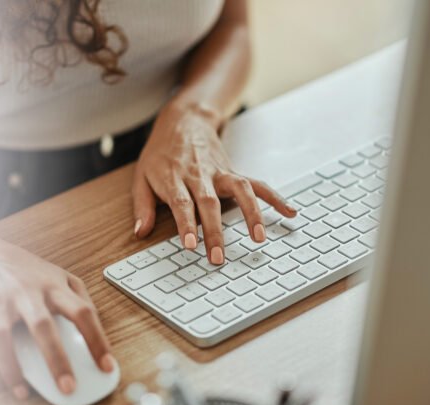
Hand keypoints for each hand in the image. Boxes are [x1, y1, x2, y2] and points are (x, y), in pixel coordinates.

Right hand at [0, 231, 114, 399]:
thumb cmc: (25, 270)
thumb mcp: (59, 273)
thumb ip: (80, 297)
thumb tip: (97, 329)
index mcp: (52, 286)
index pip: (81, 312)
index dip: (97, 340)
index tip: (106, 366)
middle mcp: (25, 293)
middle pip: (42, 326)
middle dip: (56, 360)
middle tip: (68, 388)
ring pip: (1, 338)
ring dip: (11, 369)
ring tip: (23, 392)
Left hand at [132, 105, 296, 263]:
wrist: (183, 122)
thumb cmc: (160, 155)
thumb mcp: (141, 177)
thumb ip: (142, 206)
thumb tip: (140, 232)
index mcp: (173, 177)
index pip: (182, 203)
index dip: (187, 224)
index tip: (191, 245)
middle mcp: (199, 175)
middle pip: (209, 203)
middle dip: (214, 231)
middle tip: (218, 257)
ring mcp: (220, 172)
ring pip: (239, 190)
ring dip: (251, 213)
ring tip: (259, 237)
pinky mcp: (233, 172)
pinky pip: (257, 184)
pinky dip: (274, 197)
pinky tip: (289, 212)